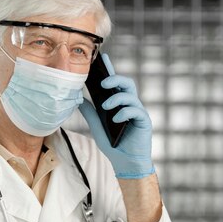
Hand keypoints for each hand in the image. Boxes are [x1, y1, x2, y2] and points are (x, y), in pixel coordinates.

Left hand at [79, 53, 153, 178]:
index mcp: (119, 103)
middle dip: (115, 79)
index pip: (115, 83)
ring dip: (117, 98)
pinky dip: (124, 112)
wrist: (125, 163)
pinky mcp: (144, 121)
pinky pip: (136, 110)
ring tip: (105, 107)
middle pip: (126, 83)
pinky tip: (116, 119)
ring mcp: (138, 112)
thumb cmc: (113, 145)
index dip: (110, 69)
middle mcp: (130, 105)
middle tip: (102, 83)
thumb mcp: (96, 127)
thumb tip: (78, 98)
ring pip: (131, 95)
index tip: (103, 58)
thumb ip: (90, 112)